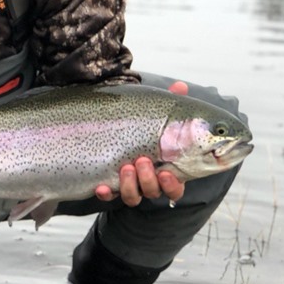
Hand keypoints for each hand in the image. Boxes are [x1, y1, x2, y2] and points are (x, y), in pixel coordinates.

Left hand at [94, 80, 188, 206]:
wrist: (110, 126)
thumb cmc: (143, 123)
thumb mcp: (156, 112)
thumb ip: (170, 103)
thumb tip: (181, 87)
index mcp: (165, 168)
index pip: (175, 187)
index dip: (173, 184)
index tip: (167, 172)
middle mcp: (148, 180)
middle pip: (154, 191)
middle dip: (149, 179)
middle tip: (142, 160)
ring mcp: (129, 184)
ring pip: (134, 196)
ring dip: (131, 185)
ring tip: (126, 166)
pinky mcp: (109, 184)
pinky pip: (109, 195)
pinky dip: (106, 193)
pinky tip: (101, 187)